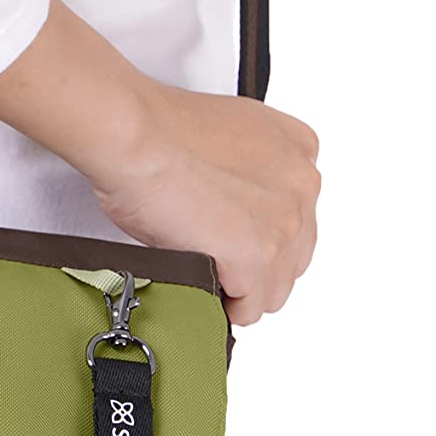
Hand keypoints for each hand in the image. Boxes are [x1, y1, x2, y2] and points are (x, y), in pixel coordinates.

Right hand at [86, 80, 320, 326]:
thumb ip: (253, 164)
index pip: (299, 212)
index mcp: (299, 148)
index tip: (237, 231)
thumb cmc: (160, 128)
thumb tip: (241, 199)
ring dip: (242, 288)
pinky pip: (249, 307)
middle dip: (256, 263)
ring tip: (206, 270)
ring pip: (275, 288)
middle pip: (292, 254)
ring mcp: (284, 223)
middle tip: (217, 254)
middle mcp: (301, 185)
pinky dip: (224, 306)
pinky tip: (200, 282)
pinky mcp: (256, 256)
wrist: (133, 136)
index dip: (262, 230)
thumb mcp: (231, 131)